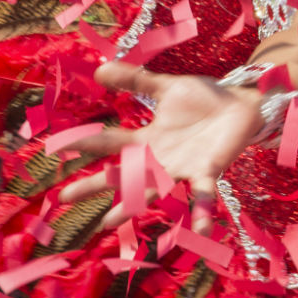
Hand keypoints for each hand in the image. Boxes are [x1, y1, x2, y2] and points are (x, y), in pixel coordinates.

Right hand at [57, 62, 265, 232]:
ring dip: (132, 206)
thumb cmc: (204, 100)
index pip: (111, 142)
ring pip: (153, 190)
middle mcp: (160, 159)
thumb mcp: (166, 87)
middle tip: (63, 197)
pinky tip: (200, 229)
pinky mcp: (208, 170)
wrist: (242, 104)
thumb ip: (136, 80)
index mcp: (148, 140)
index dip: (86, 143)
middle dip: (94, 184)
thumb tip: (100, 68)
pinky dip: (202, 211)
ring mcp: (182, 168)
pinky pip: (204, 194)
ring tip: (109, 222)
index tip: (56, 148)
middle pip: (121, 174)